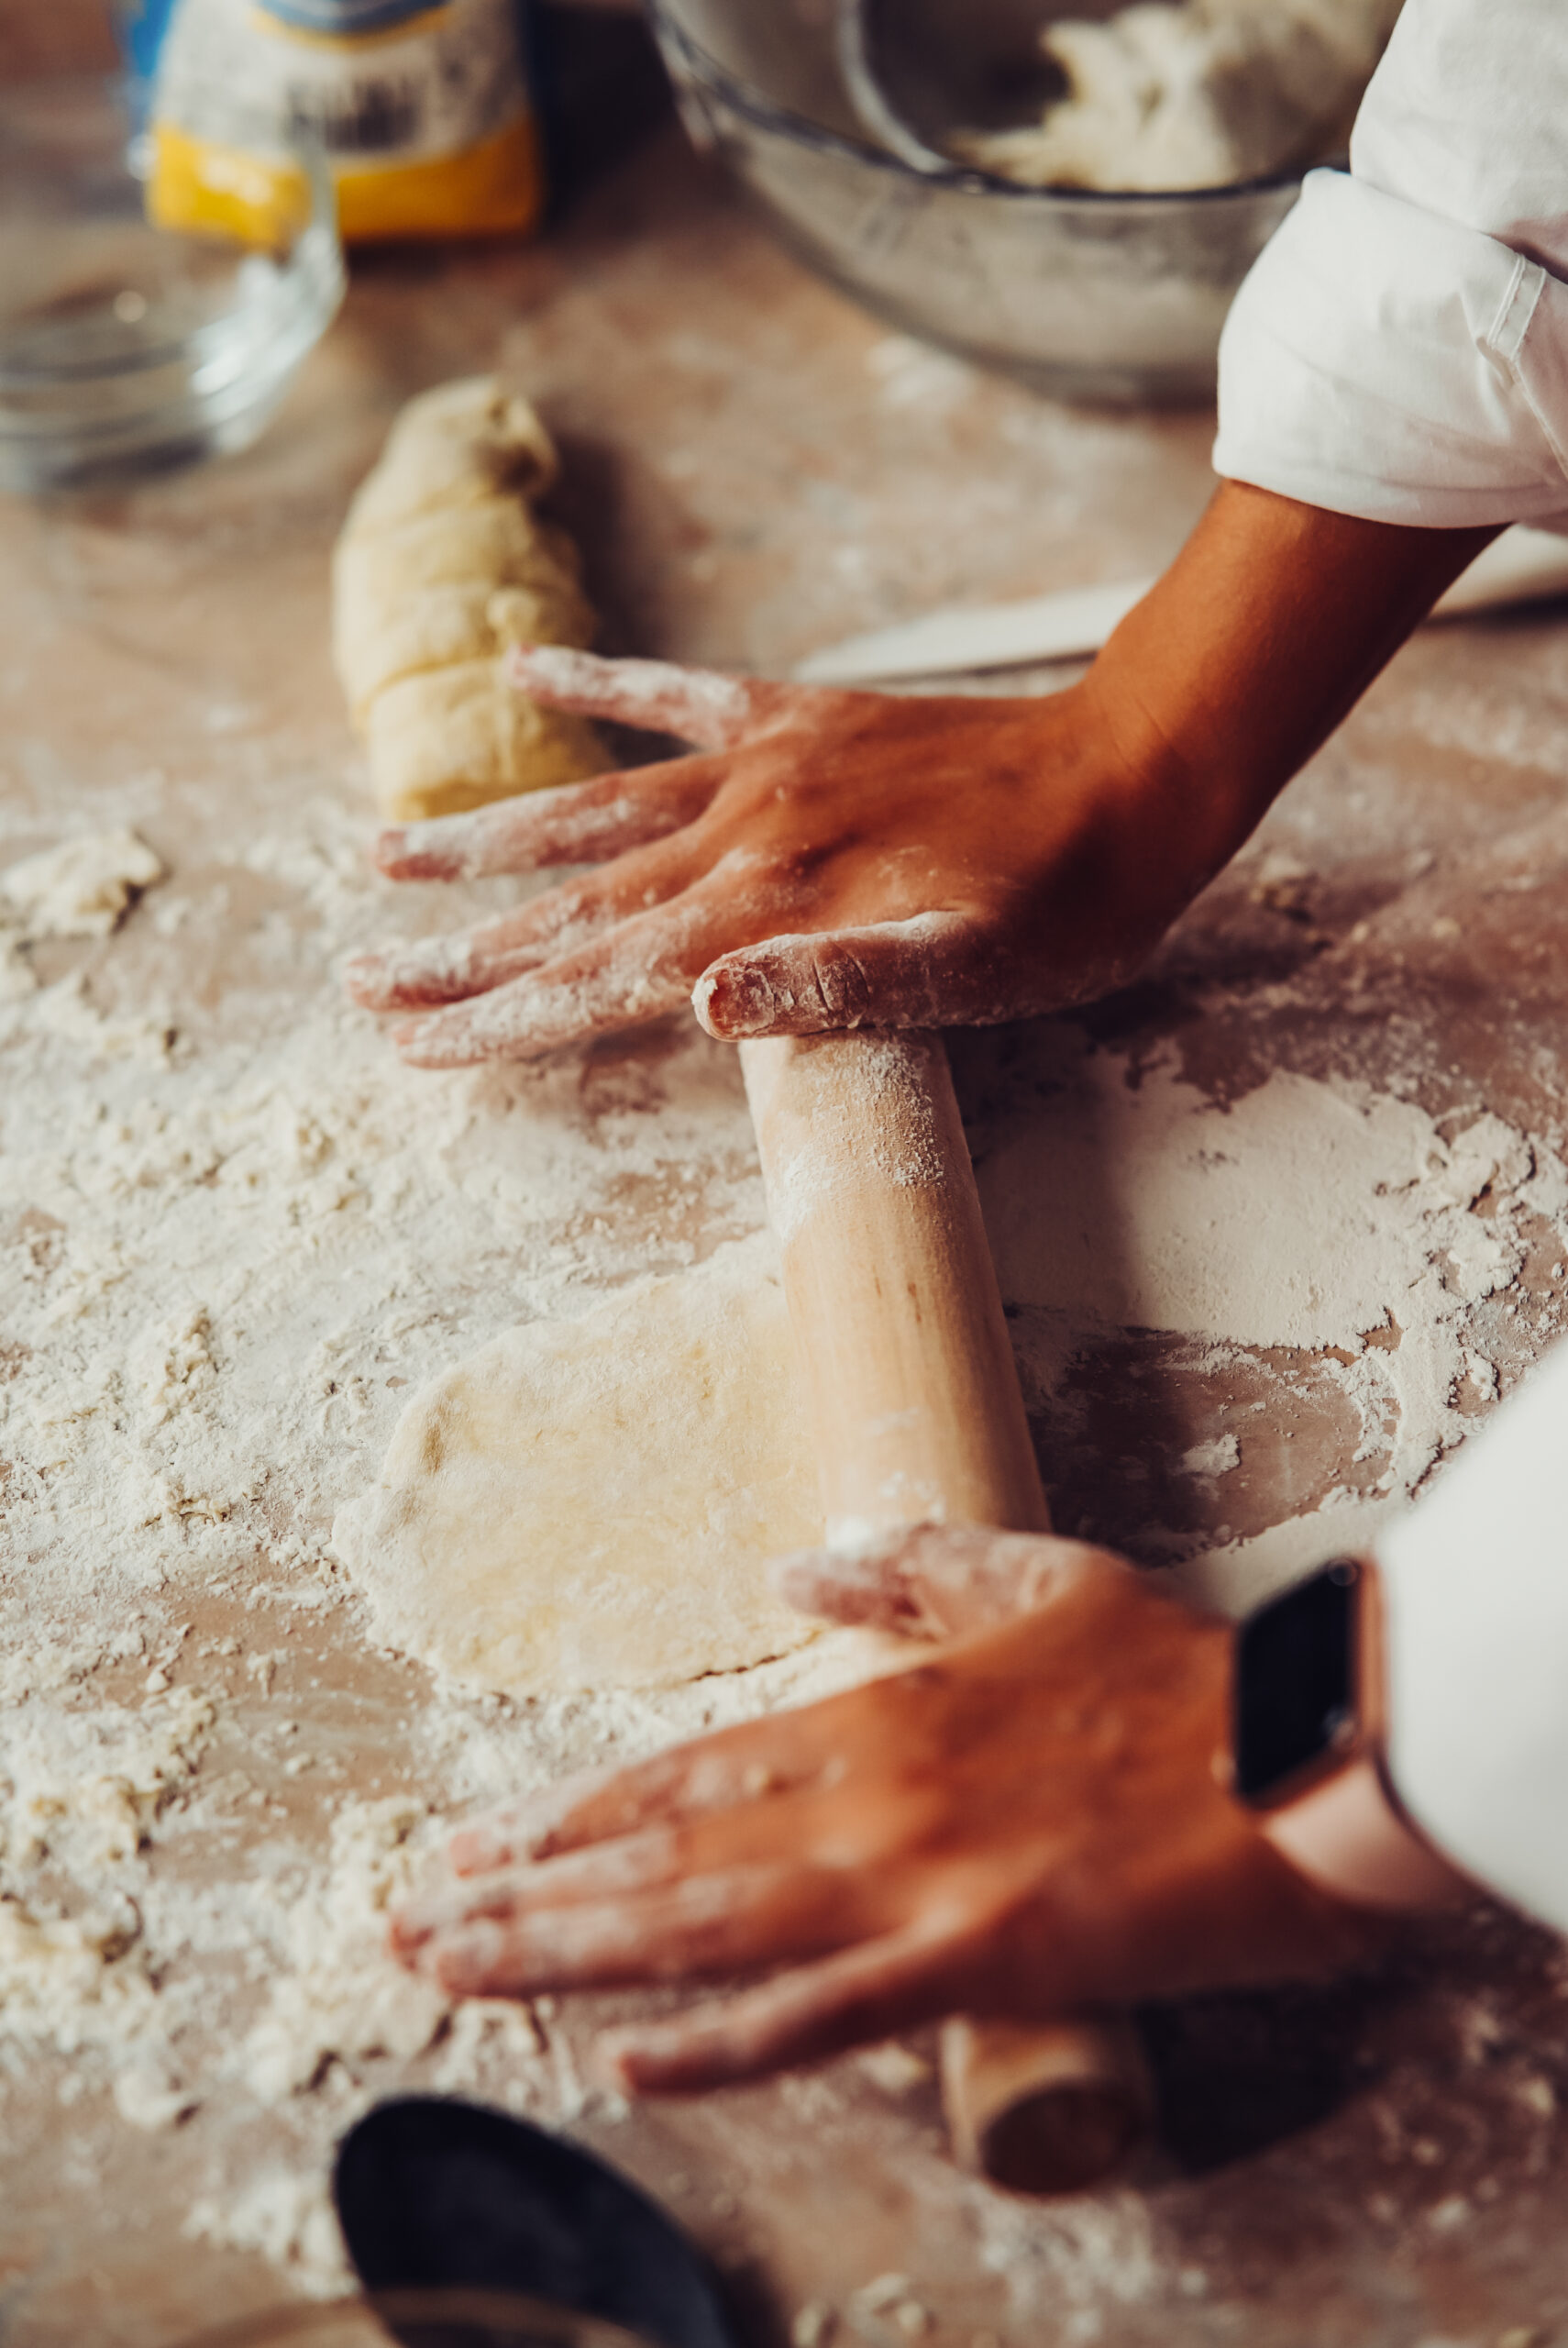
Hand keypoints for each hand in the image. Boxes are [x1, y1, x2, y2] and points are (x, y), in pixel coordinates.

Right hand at [345, 485, 1494, 1066]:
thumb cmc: (1069, 901)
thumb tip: (704, 1010)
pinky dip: (597, 684)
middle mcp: (744, 833)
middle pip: (570, 903)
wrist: (1138, 765)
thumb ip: (844, 989)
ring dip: (487, 839)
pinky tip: (526, 669)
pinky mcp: (795, 716)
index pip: (606, 975)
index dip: (504, 1015)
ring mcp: (762, 767)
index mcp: (774, 908)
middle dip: (461, 950)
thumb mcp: (981, 976)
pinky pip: (673, 695)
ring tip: (386, 854)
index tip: (414, 1044)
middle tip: (359, 978)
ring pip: (594, 808)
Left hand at [390, 1532, 1377, 2093]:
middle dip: (519, 1894)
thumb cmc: (1168, 1672)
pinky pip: (820, 2019)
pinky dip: (718, 2048)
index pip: (679, 1773)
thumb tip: (790, 1575)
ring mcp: (908, 1883)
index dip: (565, 1813)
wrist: (1292, 1755)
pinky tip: (625, 2067)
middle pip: (655, 1856)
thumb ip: (903, 1573)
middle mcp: (861, 1795)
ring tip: (455, 1974)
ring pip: (698, 1930)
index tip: (476, 1838)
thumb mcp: (1030, 1579)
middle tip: (410, 1921)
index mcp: (872, 1710)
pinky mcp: (972, 1963)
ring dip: (563, 1957)